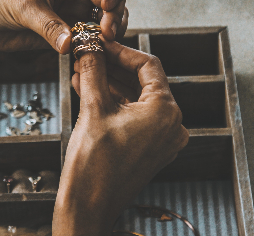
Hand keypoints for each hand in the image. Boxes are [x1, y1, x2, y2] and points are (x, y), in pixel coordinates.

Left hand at [0, 0, 130, 53]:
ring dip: (112, 31)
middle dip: (116, 15)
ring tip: (100, 42)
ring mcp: (78, 11)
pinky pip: (94, 38)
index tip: (108, 3)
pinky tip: (92, 51)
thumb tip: (69, 45)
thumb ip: (49, 26)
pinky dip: (99, 45)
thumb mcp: (24, 6)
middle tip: (105, 33)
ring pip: (111, 19)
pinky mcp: (71, 31)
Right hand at [53, 41, 188, 235]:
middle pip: (141, 81)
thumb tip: (89, 47)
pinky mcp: (150, 146)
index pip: (147, 66)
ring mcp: (162, 138)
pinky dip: (113, 101)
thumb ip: (93, 71)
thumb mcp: (93, 108)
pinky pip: (133, 114)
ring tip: (83, 70)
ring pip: (135, 98)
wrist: (88, 210)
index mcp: (165, 112)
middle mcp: (171, 125)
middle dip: (112, 67)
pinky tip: (88, 88)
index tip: (100, 43)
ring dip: (109, 83)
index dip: (121, 51)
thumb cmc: (93, 165)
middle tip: (89, 55)